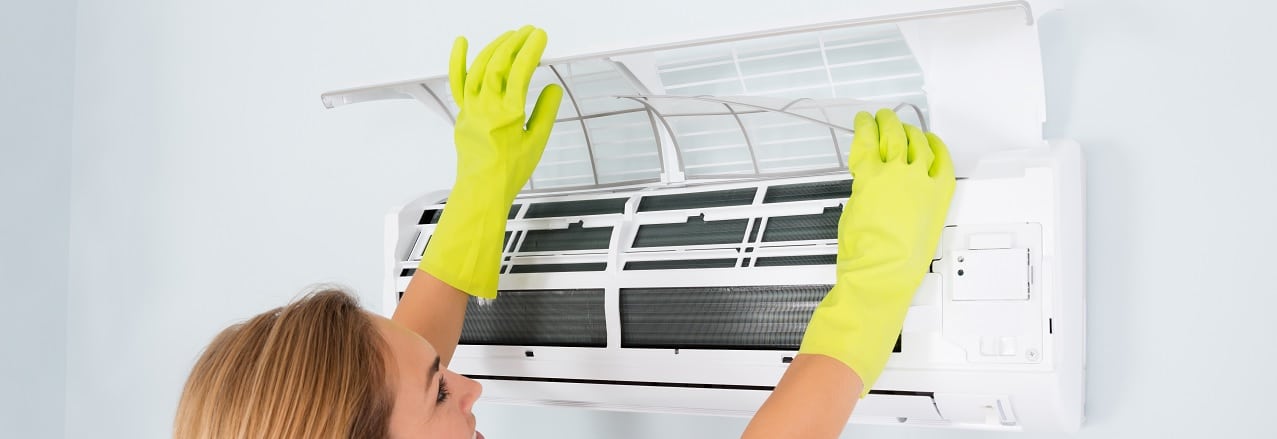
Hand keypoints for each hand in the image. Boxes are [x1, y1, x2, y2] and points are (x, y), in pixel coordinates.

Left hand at [420, 26, 562, 298]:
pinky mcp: (462, 113)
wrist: (482, 190)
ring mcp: (471, 107)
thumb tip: (552, 90)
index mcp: (508, 112)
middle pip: (499, 63)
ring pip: (480, 68)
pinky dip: (457, 61)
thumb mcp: (537, 142)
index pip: (520, 71)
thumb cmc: (507, 172)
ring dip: (495, 47)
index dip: (531, 50)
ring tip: (509, 36)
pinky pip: (457, 83)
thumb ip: (545, 113)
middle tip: (529, 33)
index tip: (540, 37)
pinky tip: (461, 43)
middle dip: (515, 43)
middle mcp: (486, 106)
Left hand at [798, 109, 954, 394]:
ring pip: (893, 138)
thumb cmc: (901, 262)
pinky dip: (864, 129)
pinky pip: (866, 144)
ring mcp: (895, 174)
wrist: (885, 270)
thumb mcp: (920, 230)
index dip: (931, 144)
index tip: (927, 138)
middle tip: (897, 123)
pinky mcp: (869, 175)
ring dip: (887, 123)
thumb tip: (893, 199)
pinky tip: (862, 122)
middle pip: (916, 143)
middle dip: (907, 130)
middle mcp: (921, 179)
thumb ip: (911, 207)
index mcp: (939, 193)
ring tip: (880, 116)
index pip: (940, 158)